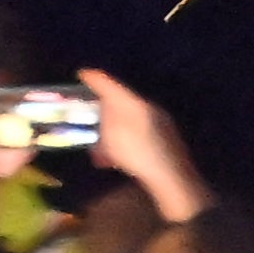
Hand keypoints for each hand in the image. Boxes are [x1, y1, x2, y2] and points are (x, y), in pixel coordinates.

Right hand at [76, 70, 203, 219]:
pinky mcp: (165, 144)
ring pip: (129, 122)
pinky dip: (123, 142)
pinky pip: (137, 137)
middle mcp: (150, 110)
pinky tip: (116, 160)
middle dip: (102, 109)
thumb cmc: (137, 153)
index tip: (81, 74)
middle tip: (87, 116)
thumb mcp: (111, 134)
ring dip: (112, 130)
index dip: (94, 79)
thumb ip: (104, 115)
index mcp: (136, 103)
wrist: (171, 178)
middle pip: (121, 103)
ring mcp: (161, 127)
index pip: (112, 84)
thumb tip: (101, 103)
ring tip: (99, 146)